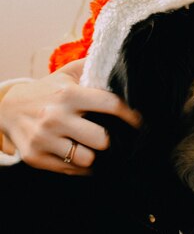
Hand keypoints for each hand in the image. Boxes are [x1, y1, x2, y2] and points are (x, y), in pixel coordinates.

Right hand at [0, 59, 140, 174]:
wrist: (6, 108)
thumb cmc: (48, 90)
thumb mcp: (68, 74)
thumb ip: (94, 67)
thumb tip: (123, 63)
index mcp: (68, 94)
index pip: (111, 105)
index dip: (131, 115)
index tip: (140, 121)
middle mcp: (55, 117)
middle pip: (101, 139)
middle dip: (109, 138)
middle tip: (109, 135)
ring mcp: (43, 139)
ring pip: (87, 158)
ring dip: (95, 154)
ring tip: (94, 147)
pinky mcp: (35, 157)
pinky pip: (71, 170)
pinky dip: (81, 166)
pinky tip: (82, 156)